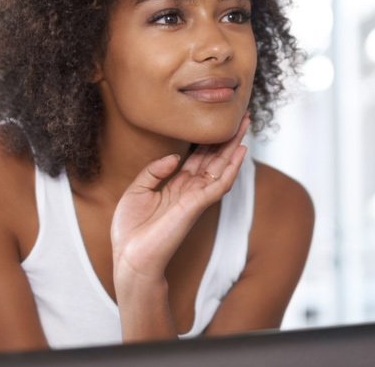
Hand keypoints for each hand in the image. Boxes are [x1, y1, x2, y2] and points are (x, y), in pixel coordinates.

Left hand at [111, 115, 249, 286]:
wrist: (130, 258)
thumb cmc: (130, 231)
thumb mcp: (136, 191)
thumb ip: (154, 170)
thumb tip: (175, 156)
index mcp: (176, 186)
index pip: (198, 158)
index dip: (209, 140)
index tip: (218, 122)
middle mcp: (190, 190)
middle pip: (214, 158)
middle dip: (227, 138)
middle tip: (242, 116)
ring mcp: (196, 197)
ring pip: (222, 166)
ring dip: (235, 145)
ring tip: (245, 124)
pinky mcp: (197, 205)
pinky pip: (220, 183)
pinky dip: (232, 167)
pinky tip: (241, 151)